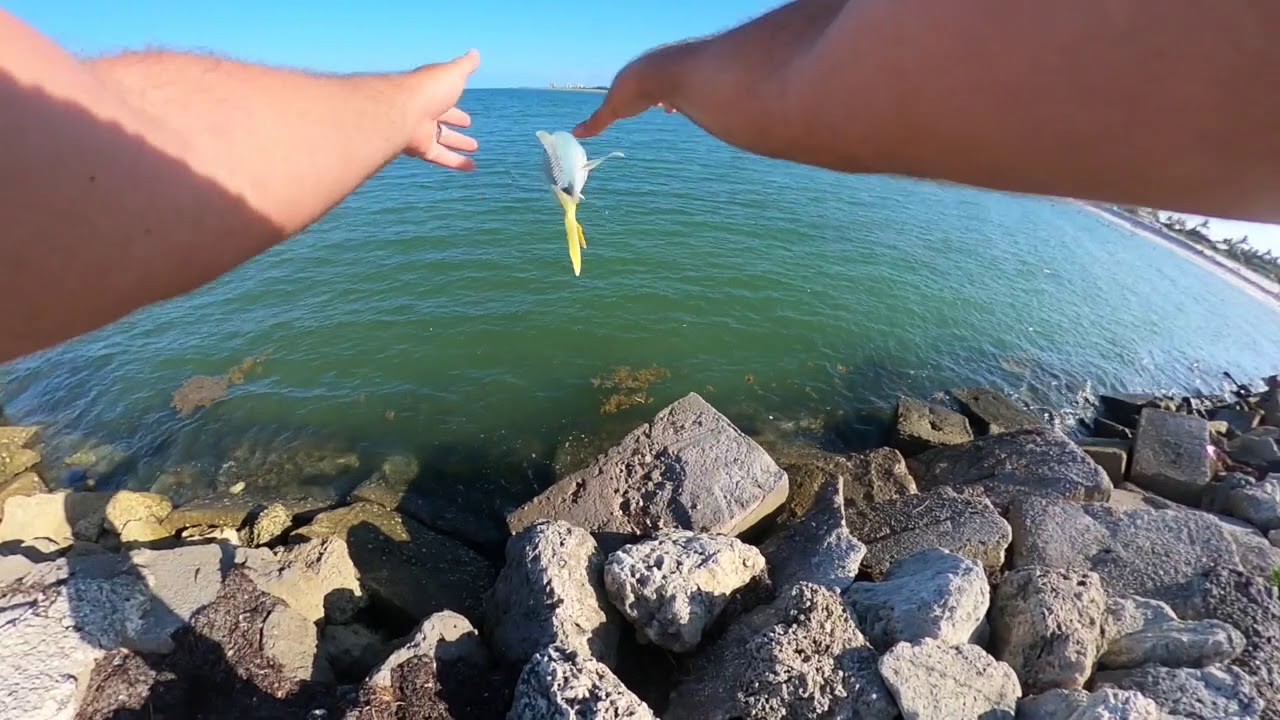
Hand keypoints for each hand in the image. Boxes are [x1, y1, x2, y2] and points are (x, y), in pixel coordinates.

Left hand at [404, 49, 480, 170]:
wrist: (400, 110)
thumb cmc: (427, 89)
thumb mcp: (452, 73)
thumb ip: (465, 65)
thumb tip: (476, 53)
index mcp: (431, 92)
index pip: (446, 97)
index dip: (456, 104)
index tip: (466, 114)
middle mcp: (424, 110)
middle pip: (442, 118)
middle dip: (456, 121)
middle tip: (468, 125)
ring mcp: (421, 130)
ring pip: (442, 139)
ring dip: (458, 144)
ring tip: (474, 148)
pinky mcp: (421, 147)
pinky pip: (440, 156)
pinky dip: (456, 163)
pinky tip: (471, 167)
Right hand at [573, 43, 692, 138]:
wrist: (664, 73)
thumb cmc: (635, 91)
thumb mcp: (613, 109)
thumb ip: (597, 121)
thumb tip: (576, 133)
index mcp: (630, 76)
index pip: (628, 85)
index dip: (629, 96)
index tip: (632, 105)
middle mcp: (648, 70)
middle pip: (648, 83)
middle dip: (650, 93)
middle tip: (654, 104)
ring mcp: (667, 71)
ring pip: (666, 83)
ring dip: (666, 94)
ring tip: (669, 106)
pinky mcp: (685, 76)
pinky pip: (683, 87)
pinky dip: (681, 97)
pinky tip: (682, 106)